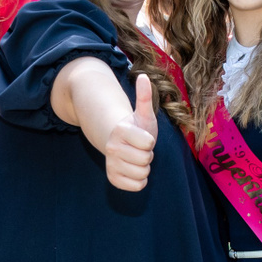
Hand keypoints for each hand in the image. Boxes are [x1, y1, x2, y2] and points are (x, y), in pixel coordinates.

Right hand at [103, 73, 157, 191]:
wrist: (122, 144)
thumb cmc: (138, 128)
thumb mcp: (144, 114)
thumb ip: (144, 97)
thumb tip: (144, 75)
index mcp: (120, 130)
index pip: (148, 144)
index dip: (150, 142)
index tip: (143, 138)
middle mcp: (112, 147)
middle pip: (145, 160)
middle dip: (148, 156)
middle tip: (141, 149)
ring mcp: (111, 163)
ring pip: (142, 174)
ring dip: (144, 168)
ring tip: (137, 158)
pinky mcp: (112, 178)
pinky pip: (136, 186)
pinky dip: (140, 181)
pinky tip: (134, 170)